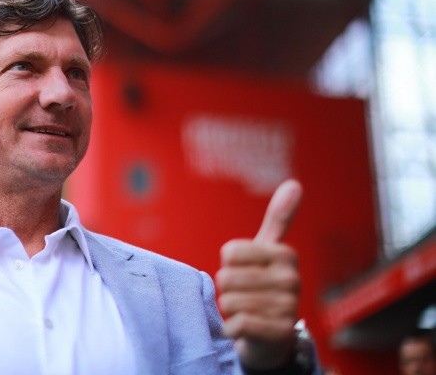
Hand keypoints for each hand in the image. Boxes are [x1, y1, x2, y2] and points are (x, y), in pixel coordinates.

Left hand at [215, 179, 302, 369]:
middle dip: (227, 290)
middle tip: (245, 296)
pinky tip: (245, 329)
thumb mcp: (267, 251)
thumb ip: (279, 219)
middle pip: (225, 278)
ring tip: (247, 311)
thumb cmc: (263, 286)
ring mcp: (288, 307)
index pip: (229, 253)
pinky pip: (237, 325)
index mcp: (285, 255)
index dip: (227, 265)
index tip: (245, 272)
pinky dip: (232, 329)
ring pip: (228, 302)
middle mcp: (292, 279)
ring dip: (229, 310)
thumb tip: (295, 183)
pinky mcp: (279, 333)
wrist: (272, 336)